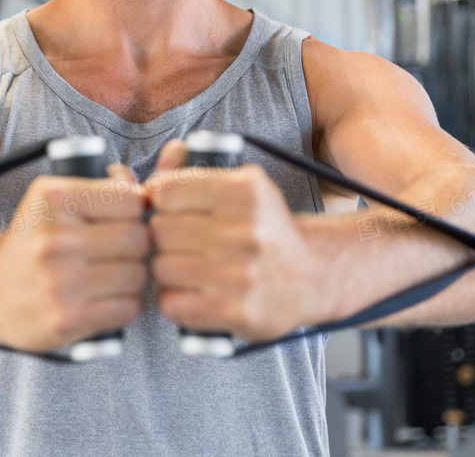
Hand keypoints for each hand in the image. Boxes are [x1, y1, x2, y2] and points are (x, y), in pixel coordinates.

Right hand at [0, 166, 149, 352]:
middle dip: (135, 246)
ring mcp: (59, 281)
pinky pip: (128, 307)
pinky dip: (124, 305)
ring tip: (111, 275)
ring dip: (132, 277)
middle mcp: (53, 238)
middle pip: (138, 238)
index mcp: (51, 198)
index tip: (121, 220)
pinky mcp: (66, 319)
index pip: (129, 200)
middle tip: (119, 251)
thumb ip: (102, 188)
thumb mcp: (53, 202)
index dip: (134, 211)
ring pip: (137, 274)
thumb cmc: (30, 245)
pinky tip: (105, 298)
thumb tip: (146, 189)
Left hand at [147, 140, 330, 340]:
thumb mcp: (241, 186)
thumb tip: (164, 159)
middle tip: (179, 241)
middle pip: (161, 230)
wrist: (313, 276)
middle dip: (164, 235)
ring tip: (186, 266)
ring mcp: (243, 275)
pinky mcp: (239, 313)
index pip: (168, 191)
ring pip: (162, 267)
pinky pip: (172, 304)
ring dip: (167, 268)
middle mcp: (247, 232)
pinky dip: (173, 299)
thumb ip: (194, 168)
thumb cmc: (265, 228)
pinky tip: (190, 292)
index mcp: (247, 191)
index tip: (171, 208)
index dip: (161, 201)